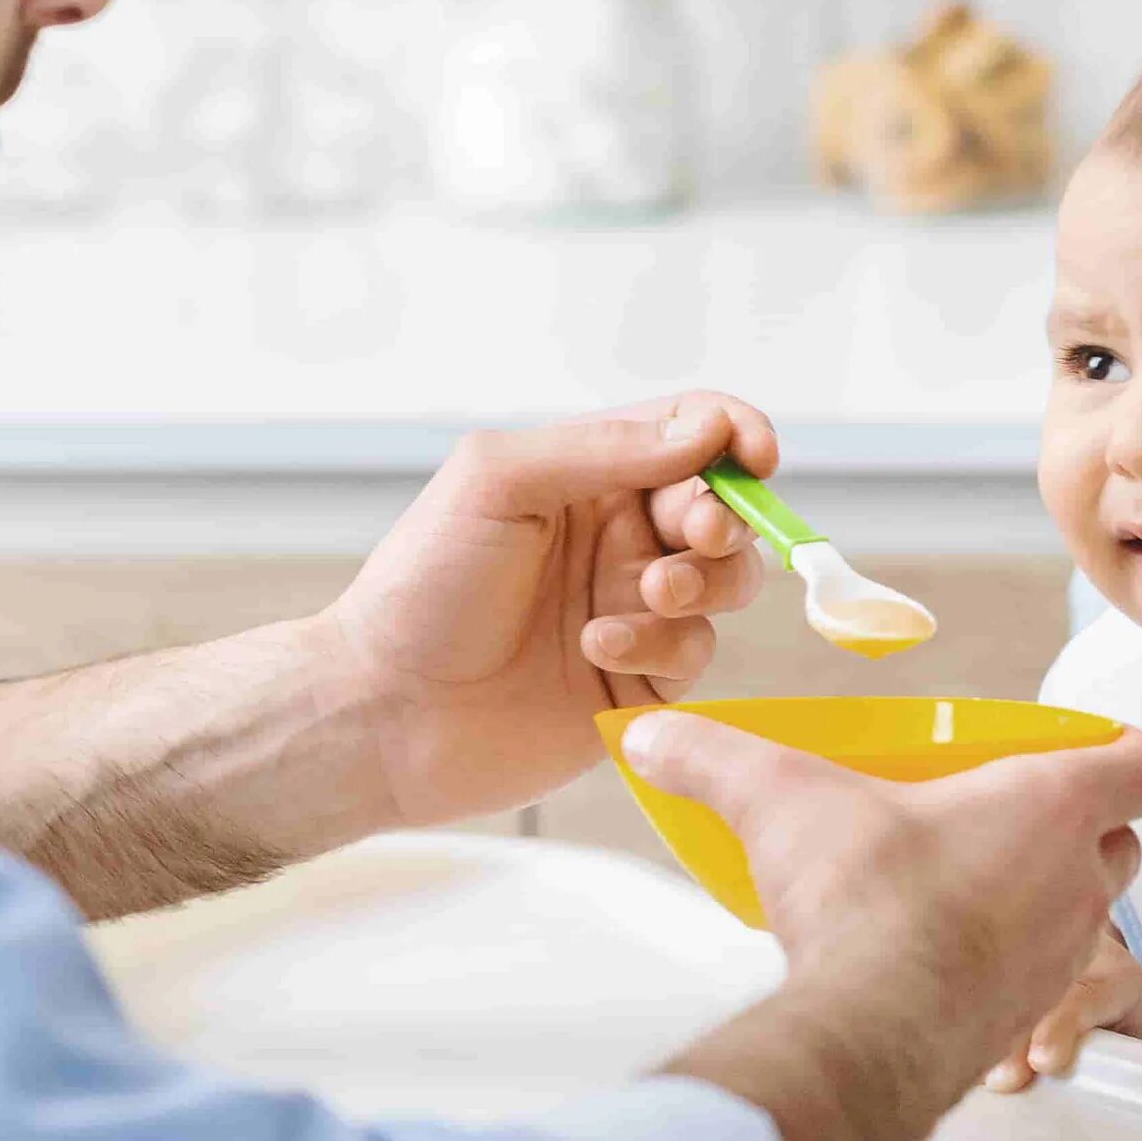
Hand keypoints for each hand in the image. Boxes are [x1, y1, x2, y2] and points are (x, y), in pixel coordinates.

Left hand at [321, 393, 779, 825]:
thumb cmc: (423, 585)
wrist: (386, 710)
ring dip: (702, 582)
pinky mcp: (640, 682)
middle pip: (724, 508)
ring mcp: (633, 609)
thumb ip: (605, 447)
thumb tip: (707, 431)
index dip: (736, 434)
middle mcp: (619, 537)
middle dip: (721, 518)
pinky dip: (660, 646)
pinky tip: (598, 650)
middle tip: (689, 535)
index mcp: (588, 474)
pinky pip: (694, 653)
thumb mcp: (499, 481)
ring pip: (727, 583)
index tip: (755, 456)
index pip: (690, 432)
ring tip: (648, 593)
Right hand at [625, 712, 1141, 1105]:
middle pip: (1119, 843)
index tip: (1080, 752)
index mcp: (1050, 804)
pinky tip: (941, 958)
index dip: (1120, 755)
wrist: (868, 1032)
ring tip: (963, 887)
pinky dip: (1007, 965)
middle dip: (1076, 828)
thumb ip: (714, 758)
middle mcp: (1075, 881)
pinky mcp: (1024, 1017)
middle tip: (1001, 816)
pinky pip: (1041, 982)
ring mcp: (1057, 957)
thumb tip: (651, 736)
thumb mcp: (779, 799)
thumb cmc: (864, 901)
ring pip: (1085, 916)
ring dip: (1042, 898)